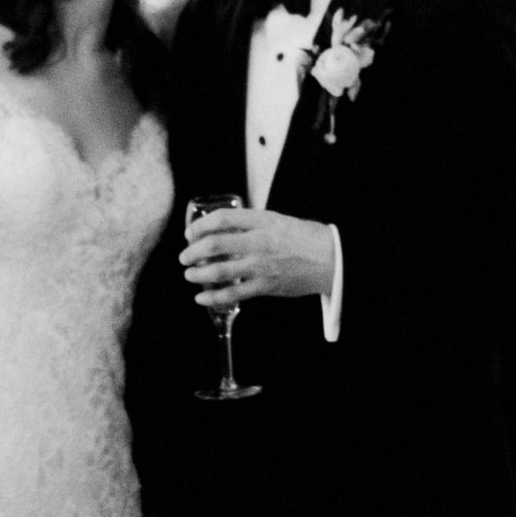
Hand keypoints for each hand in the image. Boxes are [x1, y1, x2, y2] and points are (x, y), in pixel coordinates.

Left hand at [182, 205, 334, 308]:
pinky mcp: (265, 285)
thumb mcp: (276, 220)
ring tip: (190, 275)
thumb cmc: (304, 238)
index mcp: (262, 221)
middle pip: (214, 244)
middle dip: (192, 252)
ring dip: (198, 273)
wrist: (330, 259)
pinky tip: (201, 297)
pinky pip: (233, 293)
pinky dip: (213, 296)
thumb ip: (251, 223)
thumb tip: (221, 228)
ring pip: (219, 270)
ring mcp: (261, 265)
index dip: (200, 226)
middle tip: (185, 256)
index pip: (221, 219)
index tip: (191, 233)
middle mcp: (259, 241)